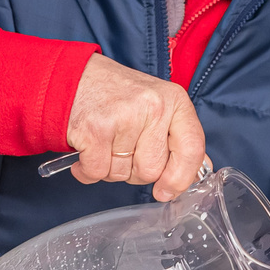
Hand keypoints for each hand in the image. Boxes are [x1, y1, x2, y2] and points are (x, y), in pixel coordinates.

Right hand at [64, 55, 207, 199]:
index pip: (192, 149)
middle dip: (133, 170)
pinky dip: (88, 170)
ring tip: (103, 142)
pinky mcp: (95, 129)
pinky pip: (97, 172)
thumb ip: (178, 138)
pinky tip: (86, 150)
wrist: (71, 78)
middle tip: (121, 147)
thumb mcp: (156, 105)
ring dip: (109, 168)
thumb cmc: (115, 96)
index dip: (181, 178)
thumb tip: (198, 172)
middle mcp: (153, 106)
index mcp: (174, 100)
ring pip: (122, 174)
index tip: (167, 191)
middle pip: (152, 170)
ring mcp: (124, 117)